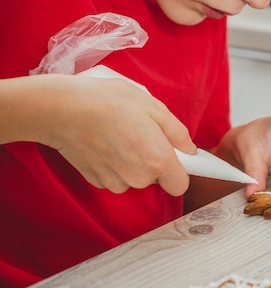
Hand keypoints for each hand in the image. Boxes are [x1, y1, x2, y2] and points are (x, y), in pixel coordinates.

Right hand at [21, 75, 195, 194]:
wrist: (62, 109)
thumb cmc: (110, 102)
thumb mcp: (154, 107)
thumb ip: (178, 133)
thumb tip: (190, 150)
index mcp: (157, 160)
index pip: (180, 185)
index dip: (180, 170)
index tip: (177, 158)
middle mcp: (138, 177)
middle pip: (156, 178)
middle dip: (154, 159)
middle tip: (142, 132)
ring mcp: (115, 181)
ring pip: (134, 177)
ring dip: (133, 161)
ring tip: (120, 134)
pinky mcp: (96, 180)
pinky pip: (115, 176)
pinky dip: (114, 163)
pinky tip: (105, 141)